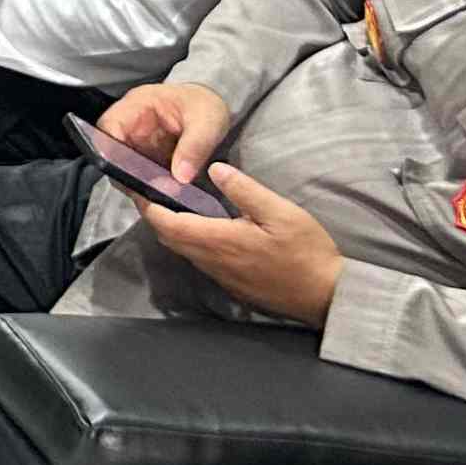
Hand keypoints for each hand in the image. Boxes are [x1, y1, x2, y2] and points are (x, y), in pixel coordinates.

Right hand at [98, 80, 237, 186]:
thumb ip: (195, 147)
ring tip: (164, 194)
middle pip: (111, 152)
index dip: (108, 148)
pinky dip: (150, 187)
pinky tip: (167, 194)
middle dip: (127, 174)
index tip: (124, 170)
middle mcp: (131, 125)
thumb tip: (180, 176)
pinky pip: (140, 176)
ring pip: (124, 168)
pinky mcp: (146, 160)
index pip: (108, 125)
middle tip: (150, 190)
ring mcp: (137, 144)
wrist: (213, 110)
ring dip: (139, 184)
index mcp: (138, 105)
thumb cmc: (205, 105)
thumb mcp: (207, 122)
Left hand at [139, 163, 345, 326]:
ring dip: (173, 229)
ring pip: (184, 251)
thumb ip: (244, 190)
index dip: (148, 206)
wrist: (326, 296)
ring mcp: (221, 277)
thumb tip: (213, 168)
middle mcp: (212, 262)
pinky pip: (200, 261)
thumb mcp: (280, 212)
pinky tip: (204, 228)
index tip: (139, 186)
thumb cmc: (306, 251)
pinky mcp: (232, 285)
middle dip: (155, 214)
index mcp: (219, 241)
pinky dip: (191, 242)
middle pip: (169, 238)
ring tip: (174, 203)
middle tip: (153, 189)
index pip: (167, 224)